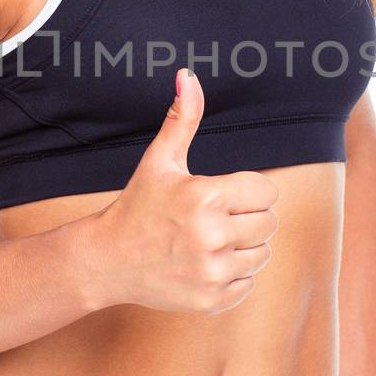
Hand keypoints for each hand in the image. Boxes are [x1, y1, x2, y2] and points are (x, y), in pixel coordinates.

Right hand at [91, 68, 279, 314]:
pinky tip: (204, 264)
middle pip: (269, 223)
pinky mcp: (211, 299)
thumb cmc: (137, 206)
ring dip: (243, 247)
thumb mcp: (159, 160)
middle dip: (248, 218)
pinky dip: (233, 275)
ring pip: (262, 254)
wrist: (106, 260)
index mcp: (206, 197)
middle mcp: (212, 236)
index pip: (267, 192)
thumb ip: (182, 119)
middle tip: (216, 219)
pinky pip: (248, 283)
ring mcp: (212, 271)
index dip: (248, 192)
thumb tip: (188, 75)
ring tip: (210, 242)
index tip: (223, 196)